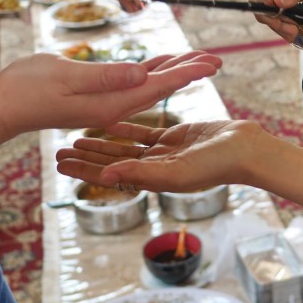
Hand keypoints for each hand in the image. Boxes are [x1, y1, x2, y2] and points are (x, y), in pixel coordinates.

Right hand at [0, 51, 221, 137]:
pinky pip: (132, 84)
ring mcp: (105, 105)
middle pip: (160, 87)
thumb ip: (105, 75)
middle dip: (189, 71)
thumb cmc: (27, 88)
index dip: (187, 73)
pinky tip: (161, 63)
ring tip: (198, 58)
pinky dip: (151, 71)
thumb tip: (143, 73)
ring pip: (149, 85)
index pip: (158, 86)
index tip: (213, 63)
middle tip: (217, 59)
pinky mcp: (96, 99)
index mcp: (110, 104)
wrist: (1, 108)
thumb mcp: (66, 76)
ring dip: (174, 70)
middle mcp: (113, 108)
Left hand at [56, 119, 267, 192]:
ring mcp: (163, 153)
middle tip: (58, 153)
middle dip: (85, 158)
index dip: (84, 169)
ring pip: (124, 147)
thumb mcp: (175, 172)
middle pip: (111, 162)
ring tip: (76, 138)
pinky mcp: (175, 138)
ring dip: (101, 143)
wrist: (244, 150)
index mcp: (151, 180)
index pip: (109, 175)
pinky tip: (109, 122)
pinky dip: (126, 128)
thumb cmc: (215, 166)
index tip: (60, 163)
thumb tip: (105, 177)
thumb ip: (140, 173)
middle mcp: (153, 169)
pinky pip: (144, 132)